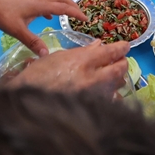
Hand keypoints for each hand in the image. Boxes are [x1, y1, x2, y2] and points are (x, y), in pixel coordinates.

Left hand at [0, 0, 85, 56]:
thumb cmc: (2, 16)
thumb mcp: (18, 31)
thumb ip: (33, 42)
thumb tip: (46, 54)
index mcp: (40, 5)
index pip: (63, 7)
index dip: (76, 12)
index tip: (86, 19)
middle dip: (73, 6)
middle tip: (81, 15)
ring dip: (63, 4)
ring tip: (69, 14)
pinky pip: (44, 0)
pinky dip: (52, 7)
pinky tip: (48, 16)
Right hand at [8, 40, 130, 93]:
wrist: (28, 102)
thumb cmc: (38, 76)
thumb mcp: (58, 57)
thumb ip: (82, 52)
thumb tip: (98, 45)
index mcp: (83, 61)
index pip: (111, 52)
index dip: (121, 48)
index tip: (126, 46)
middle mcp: (92, 78)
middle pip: (119, 69)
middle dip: (122, 63)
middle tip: (121, 61)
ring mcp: (93, 96)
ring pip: (117, 85)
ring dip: (117, 79)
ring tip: (113, 76)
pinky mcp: (92, 109)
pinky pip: (109, 101)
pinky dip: (110, 95)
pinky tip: (106, 93)